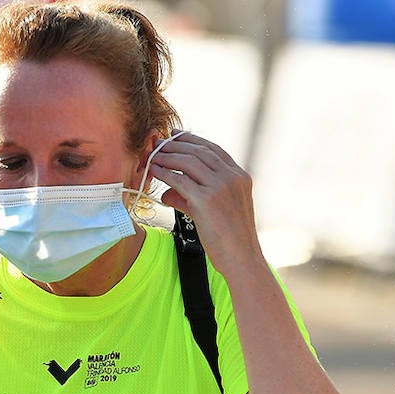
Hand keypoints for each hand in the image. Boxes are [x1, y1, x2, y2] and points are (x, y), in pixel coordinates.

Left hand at [148, 131, 263, 277]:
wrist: (242, 258)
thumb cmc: (229, 240)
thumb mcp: (215, 212)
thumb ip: (191, 199)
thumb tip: (167, 193)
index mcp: (240, 176)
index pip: (214, 150)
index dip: (193, 140)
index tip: (175, 135)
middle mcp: (232, 177)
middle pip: (200, 151)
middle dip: (176, 144)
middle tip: (158, 142)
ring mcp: (221, 187)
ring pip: (188, 161)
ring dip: (168, 155)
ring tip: (153, 155)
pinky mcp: (207, 200)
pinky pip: (180, 180)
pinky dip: (165, 173)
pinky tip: (154, 170)